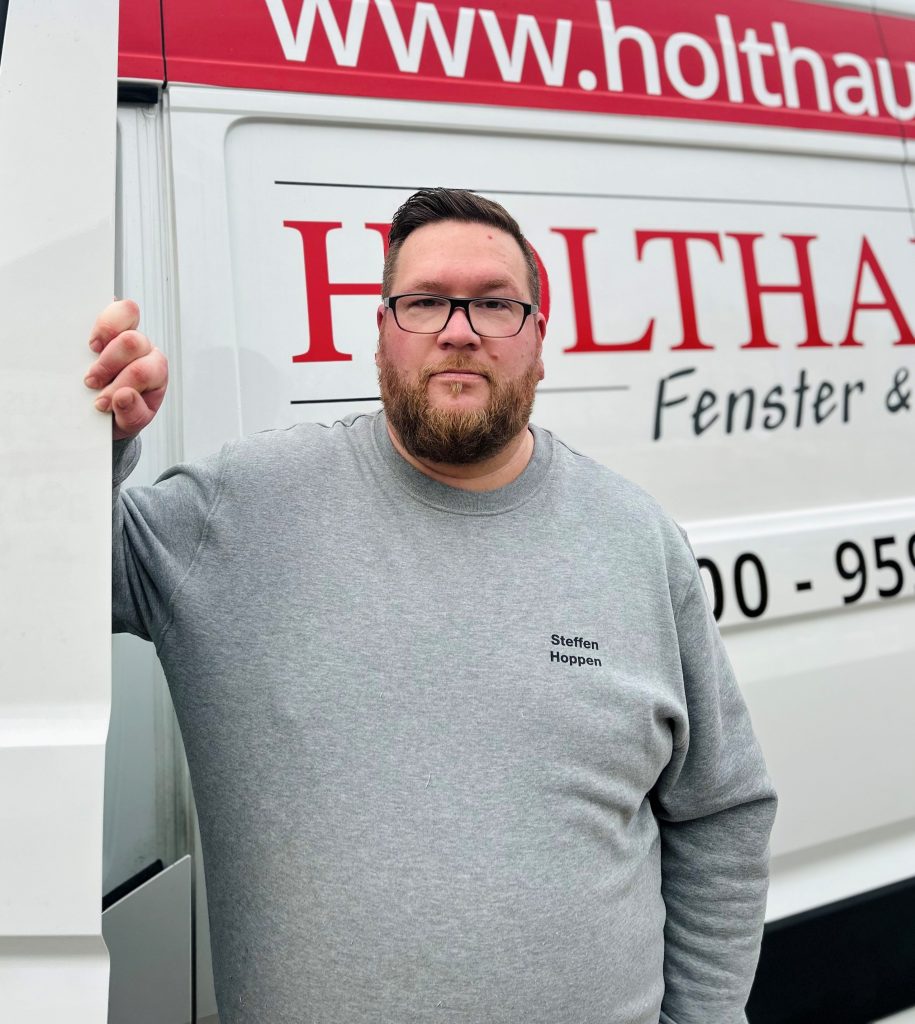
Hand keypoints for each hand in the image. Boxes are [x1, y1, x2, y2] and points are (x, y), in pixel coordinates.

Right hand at [84, 299, 168, 440]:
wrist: (107, 408)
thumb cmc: (123, 411)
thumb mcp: (130, 422)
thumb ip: (131, 414)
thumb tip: (124, 396)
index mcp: (155, 371)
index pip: (145, 370)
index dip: (123, 382)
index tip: (101, 401)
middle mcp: (145, 349)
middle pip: (132, 341)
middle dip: (107, 364)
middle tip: (90, 382)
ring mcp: (126, 331)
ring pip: (122, 316)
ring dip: (100, 337)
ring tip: (86, 360)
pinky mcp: (108, 323)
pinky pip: (108, 306)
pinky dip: (97, 318)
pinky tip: (87, 337)